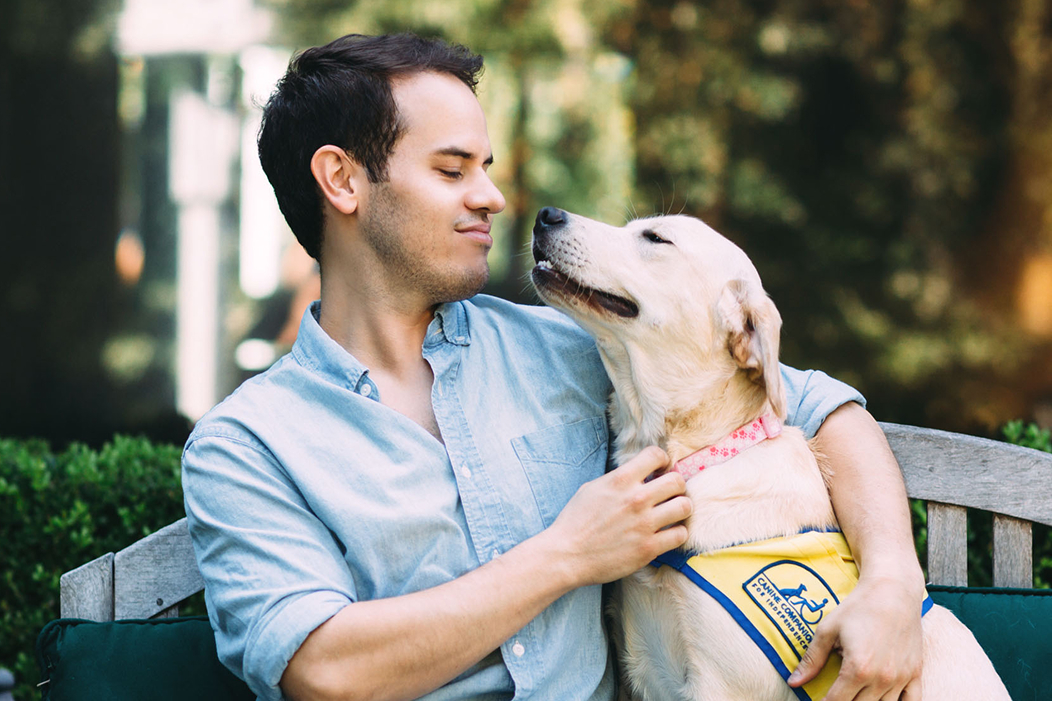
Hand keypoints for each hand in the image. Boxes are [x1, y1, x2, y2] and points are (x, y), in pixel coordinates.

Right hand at [548, 446, 691, 586]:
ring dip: (681, 508)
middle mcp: (636, 499)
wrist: (567, 556)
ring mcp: (644, 524)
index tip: (660, 469)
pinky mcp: (649, 548)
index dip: (662, 460)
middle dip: (675, 485)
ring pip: (685, 506)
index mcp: (620, 480)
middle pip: (677, 480)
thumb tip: (640, 474)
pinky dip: (677, 533)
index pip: (656, 454)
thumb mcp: (593, 488)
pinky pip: (680, 535)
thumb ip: (619, 479)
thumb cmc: (576, 521)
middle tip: (668, 493)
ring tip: (672, 512)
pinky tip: (667, 533)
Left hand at [788, 573, 923, 699]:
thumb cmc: (858, 607)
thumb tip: (793, 682)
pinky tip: (882, 699)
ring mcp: (901, 678)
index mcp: (857, 668)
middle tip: (837, 693)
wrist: (893, 591)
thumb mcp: (828, 630)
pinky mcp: (916, 673)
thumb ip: (812, 659)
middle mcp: (881, 678)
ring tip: (855, 694)